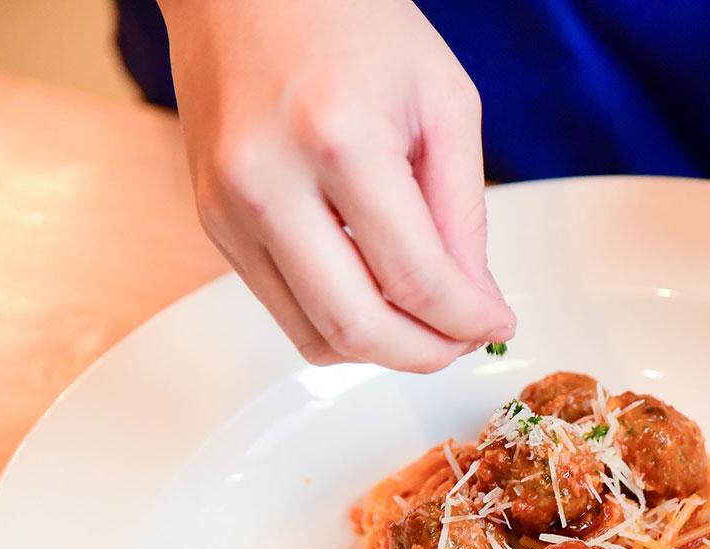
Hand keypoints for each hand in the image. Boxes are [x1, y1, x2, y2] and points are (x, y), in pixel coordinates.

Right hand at [160, 0, 514, 370]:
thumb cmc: (350, 20)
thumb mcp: (443, 100)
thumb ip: (463, 210)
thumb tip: (474, 302)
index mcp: (339, 140)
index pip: (415, 278)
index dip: (468, 320)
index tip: (497, 326)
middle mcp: (269, 182)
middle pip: (358, 326)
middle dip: (427, 354)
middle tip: (464, 340)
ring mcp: (229, 209)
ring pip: (315, 336)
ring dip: (382, 349)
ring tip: (425, 321)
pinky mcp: (212, 223)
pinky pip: (283, 309)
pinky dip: (338, 323)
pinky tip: (375, 295)